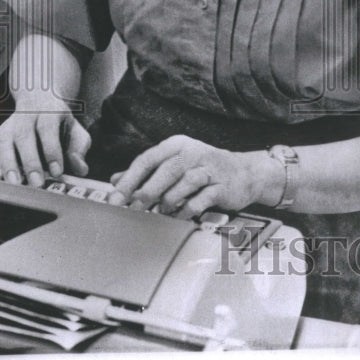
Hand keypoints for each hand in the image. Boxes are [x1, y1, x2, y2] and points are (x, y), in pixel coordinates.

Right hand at [0, 95, 90, 186]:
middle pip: (24, 135)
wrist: (38, 99)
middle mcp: (27, 115)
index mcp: (50, 111)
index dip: (52, 150)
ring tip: (15, 183)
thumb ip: (79, 149)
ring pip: (5, 141)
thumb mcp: (75, 131)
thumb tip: (81, 169)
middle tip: (36, 183)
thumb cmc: (60, 123)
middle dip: (30, 161)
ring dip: (8, 163)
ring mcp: (10, 123)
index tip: (57, 172)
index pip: (48, 128)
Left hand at [109, 135, 267, 217]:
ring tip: (161, 211)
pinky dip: (186, 209)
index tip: (115, 198)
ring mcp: (209, 168)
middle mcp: (193, 152)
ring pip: (184, 183)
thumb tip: (116, 180)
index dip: (129, 180)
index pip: (147, 159)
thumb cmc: (204, 169)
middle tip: (135, 207)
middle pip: (165, 170)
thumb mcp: (174, 163)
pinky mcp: (222, 186)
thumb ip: (147, 172)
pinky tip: (180, 214)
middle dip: (146, 191)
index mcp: (177, 145)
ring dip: (168, 201)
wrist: (245, 173)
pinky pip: (200, 200)